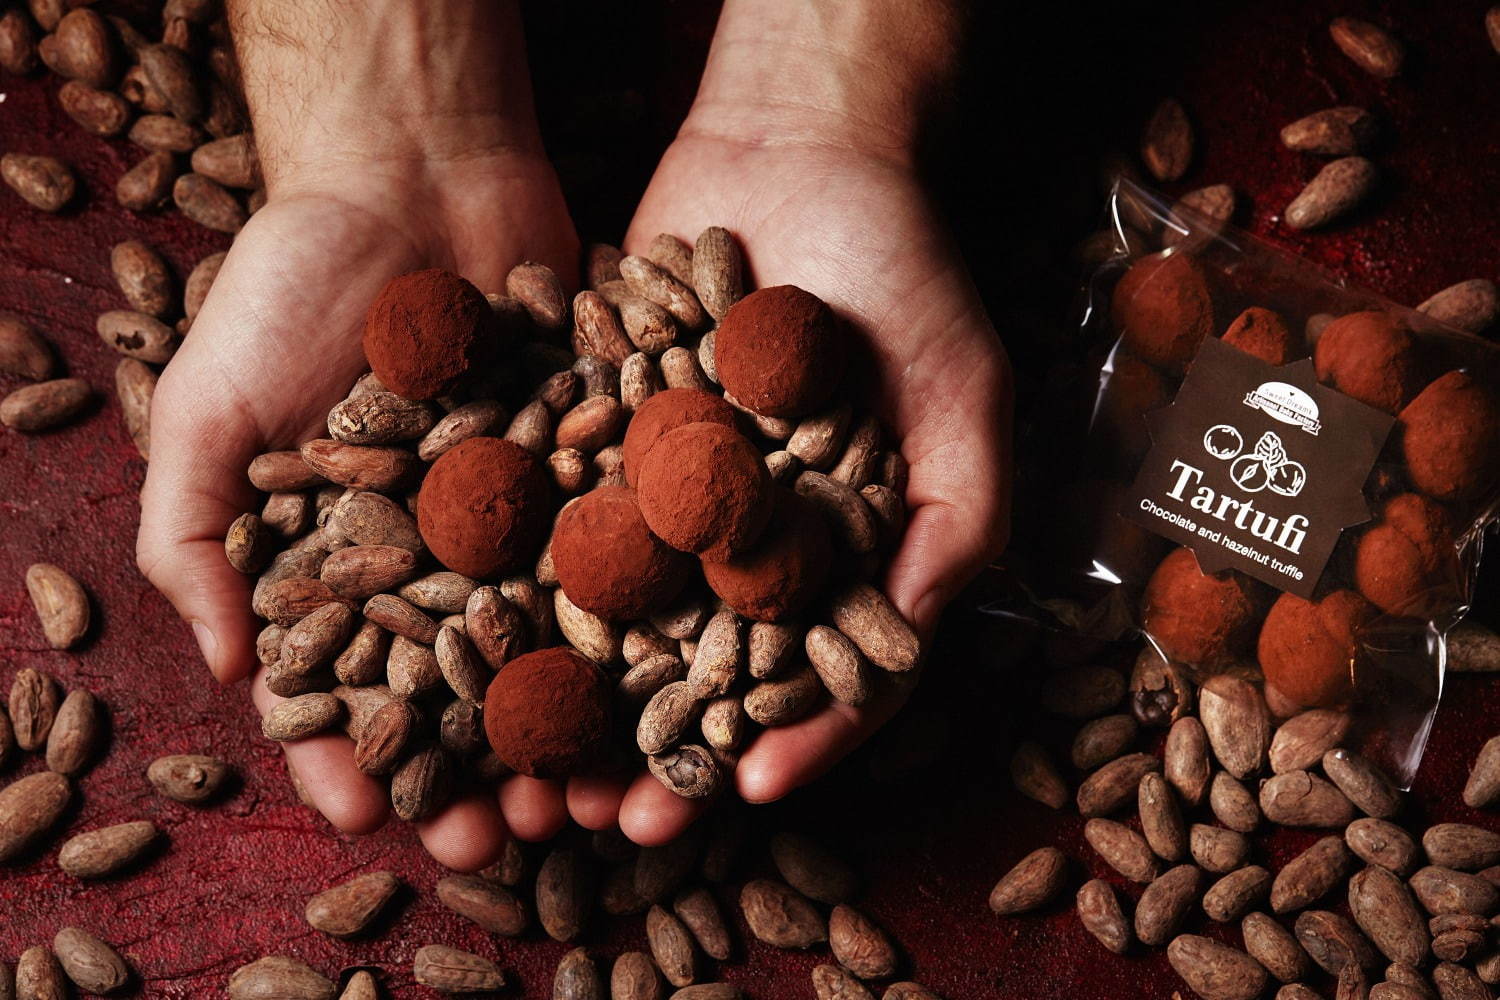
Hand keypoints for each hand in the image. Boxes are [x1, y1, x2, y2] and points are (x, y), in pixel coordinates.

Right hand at [137, 0, 576, 869]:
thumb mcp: (208, 407)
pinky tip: (666, 678)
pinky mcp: (599, 464)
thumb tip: (227, 671)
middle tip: (513, 832)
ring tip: (597, 787)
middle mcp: (440, 551)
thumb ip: (195, 535)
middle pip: (464, 686)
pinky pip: (623, 554)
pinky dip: (643, 618)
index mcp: (342, 558)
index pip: (346, 687)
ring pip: (556, 641)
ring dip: (573, 719)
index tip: (378, 819)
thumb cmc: (291, 286)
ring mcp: (525, 514)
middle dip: (484, 762)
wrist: (412, 171)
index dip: (357, 756)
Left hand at [536, 0, 1012, 844]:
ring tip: (528, 773)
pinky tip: (475, 650)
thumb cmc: (900, 271)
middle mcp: (751, 545)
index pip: (817, 675)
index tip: (745, 793)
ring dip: (576, 705)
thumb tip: (913, 638)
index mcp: (843, 554)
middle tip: (610, 823)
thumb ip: (956, 517)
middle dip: (659, 754)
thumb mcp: (961, 393)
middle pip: (702, 677)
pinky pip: (557, 534)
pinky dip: (519, 595)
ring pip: (616, 629)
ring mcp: (670, 503)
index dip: (790, 740)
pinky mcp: (598, 450)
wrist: (794, 150)